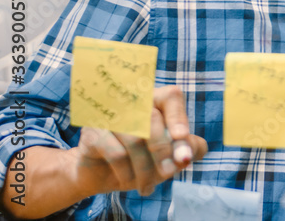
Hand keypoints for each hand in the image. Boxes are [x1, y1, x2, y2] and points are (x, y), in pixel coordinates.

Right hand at [74, 86, 207, 195]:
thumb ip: (189, 148)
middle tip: (169, 173)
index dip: (178, 117)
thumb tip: (192, 151)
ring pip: (136, 140)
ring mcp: (110, 115)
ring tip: (147, 187)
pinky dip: (127, 173)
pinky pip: (116, 154)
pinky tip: (127, 183)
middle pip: (154, 121)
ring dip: (145, 169)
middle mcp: (131, 102)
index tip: (183, 137)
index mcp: (154, 100)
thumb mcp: (169, 155)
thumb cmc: (141, 160)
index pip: (171, 97)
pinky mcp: (92, 133)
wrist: (101, 176)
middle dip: (164, 151)